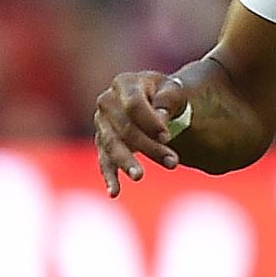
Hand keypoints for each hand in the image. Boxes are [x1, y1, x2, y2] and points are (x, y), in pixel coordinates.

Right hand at [92, 70, 187, 195]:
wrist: (155, 101)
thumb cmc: (165, 95)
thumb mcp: (173, 91)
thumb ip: (168, 102)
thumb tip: (160, 120)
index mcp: (124, 83)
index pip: (133, 105)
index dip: (150, 122)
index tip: (168, 136)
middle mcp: (107, 101)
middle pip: (125, 128)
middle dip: (149, 147)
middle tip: (173, 162)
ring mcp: (102, 123)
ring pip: (113, 146)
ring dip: (128, 162)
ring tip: (140, 176)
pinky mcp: (103, 143)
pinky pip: (104, 161)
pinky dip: (109, 177)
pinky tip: (114, 192)